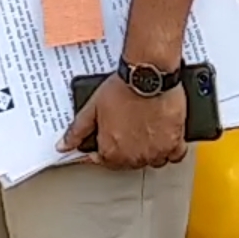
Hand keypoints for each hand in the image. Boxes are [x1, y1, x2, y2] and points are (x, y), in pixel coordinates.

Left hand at [59, 75, 187, 169]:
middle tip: (126, 130)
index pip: (103, 161)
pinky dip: (170, 149)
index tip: (106, 140)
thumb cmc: (123, 88)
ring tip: (144, 133)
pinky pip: (175, 155)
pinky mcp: (174, 142)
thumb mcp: (93, 108)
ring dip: (147, 152)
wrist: (149, 74)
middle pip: (128, 163)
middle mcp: (134, 156)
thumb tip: (63, 146)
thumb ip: (77, 131)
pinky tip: (164, 138)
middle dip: (125, 150)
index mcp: (112, 151)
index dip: (103, 148)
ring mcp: (156, 151)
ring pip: (152, 161)